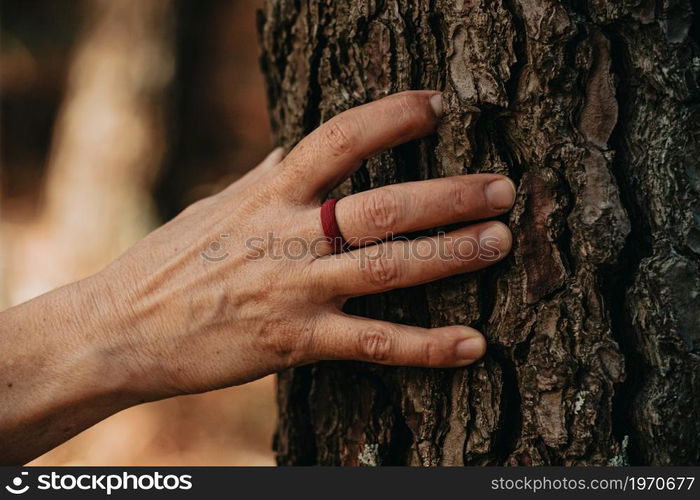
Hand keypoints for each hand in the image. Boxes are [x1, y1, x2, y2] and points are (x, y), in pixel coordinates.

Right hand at [100, 90, 515, 398]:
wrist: (122, 329)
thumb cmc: (171, 261)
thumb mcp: (219, 206)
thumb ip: (268, 177)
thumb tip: (297, 145)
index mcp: (269, 195)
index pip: (339, 138)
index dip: (392, 117)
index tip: (438, 105)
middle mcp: (288, 237)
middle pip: (383, 206)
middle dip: (449, 195)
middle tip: (503, 186)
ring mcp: (295, 291)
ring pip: (388, 268)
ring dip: (452, 254)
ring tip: (501, 240)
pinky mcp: (296, 343)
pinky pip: (374, 343)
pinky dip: (428, 345)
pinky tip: (475, 344)